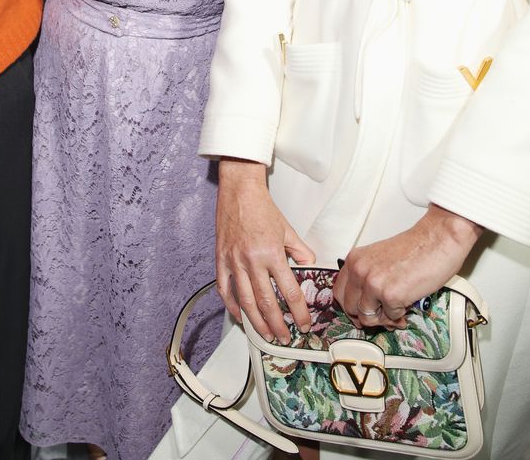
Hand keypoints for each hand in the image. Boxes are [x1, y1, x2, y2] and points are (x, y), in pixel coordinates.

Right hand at [216, 158, 316, 343]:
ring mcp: (234, 261)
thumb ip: (300, 251)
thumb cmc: (262, 207)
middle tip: (284, 338)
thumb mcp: (287, 229)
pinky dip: (231, 305)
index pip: (289, 291)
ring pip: (245, 301)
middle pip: (266, 302)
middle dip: (277, 324)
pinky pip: (225, 288)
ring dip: (256, 322)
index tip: (303, 323)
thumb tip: (309, 266)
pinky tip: (239, 315)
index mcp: (272, 253)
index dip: (298, 312)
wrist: (239, 190)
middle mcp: (252, 260)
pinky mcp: (221, 259)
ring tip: (265, 334)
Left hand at [333, 203, 482, 330]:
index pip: (339, 293)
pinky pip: (390, 318)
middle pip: (350, 308)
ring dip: (384, 318)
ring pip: (368, 318)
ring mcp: (373, 283)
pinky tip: (408, 303)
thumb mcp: (378, 259)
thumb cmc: (415, 248)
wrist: (436, 239)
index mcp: (355, 260)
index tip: (360, 312)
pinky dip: (400, 315)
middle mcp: (360, 270)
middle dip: (367, 316)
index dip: (351, 307)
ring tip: (398, 307)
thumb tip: (365, 305)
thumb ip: (367, 278)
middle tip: (382, 314)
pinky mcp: (390, 295)